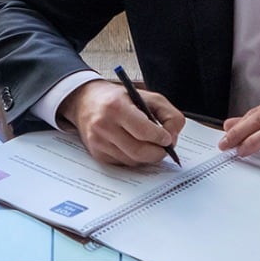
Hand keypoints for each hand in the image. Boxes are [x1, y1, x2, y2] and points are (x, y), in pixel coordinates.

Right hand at [60, 79, 184, 165]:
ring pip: (133, 161)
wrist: (86, 102)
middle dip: (158, 153)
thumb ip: (168, 114)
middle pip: (139, 151)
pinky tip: (134, 146)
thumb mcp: (148, 97)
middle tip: (164, 148)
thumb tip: (173, 138)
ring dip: (147, 157)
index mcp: (116, 107)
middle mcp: (104, 125)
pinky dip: (134, 158)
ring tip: (149, 144)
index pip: (144, 131)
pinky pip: (124, 164)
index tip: (168, 138)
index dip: (161, 138)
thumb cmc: (120, 99)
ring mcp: (98, 142)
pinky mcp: (97, 154)